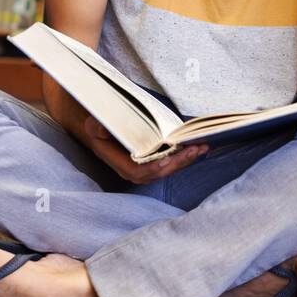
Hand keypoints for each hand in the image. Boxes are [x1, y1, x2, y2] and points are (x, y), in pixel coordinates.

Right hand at [83, 116, 207, 184]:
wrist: (102, 128)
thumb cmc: (99, 126)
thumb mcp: (95, 125)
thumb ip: (99, 128)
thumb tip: (104, 129)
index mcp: (121, 165)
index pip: (139, 172)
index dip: (154, 167)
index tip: (168, 158)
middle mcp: (135, 171)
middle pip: (160, 172)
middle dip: (179, 162)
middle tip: (195, 149)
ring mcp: (146, 168)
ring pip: (169, 169)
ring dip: (187, 160)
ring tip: (202, 147)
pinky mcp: (155, 161)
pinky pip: (172, 162)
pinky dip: (185, 156)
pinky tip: (198, 147)